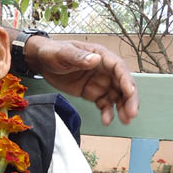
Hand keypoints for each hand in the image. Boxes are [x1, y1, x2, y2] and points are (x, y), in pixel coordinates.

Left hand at [24, 37, 138, 124]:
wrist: (42, 62)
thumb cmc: (54, 52)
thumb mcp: (63, 53)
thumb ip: (78, 57)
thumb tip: (95, 60)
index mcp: (101, 56)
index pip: (119, 68)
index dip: (126, 80)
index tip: (130, 93)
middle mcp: (104, 70)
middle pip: (123, 84)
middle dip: (129, 99)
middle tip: (131, 113)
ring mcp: (100, 83)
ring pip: (117, 97)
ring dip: (122, 108)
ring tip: (125, 121)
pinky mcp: (92, 93)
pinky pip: (104, 104)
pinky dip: (107, 113)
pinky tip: (106, 121)